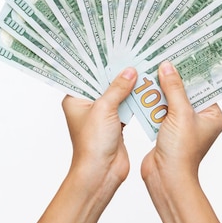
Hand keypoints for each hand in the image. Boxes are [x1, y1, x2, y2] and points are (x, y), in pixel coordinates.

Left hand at [10, 67, 137, 222]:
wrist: (101, 173)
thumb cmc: (93, 144)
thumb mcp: (105, 109)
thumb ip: (118, 88)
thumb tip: (130, 71)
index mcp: (75, 99)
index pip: (86, 74)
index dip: (99, 62)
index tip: (113, 48)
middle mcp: (87, 106)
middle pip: (103, 82)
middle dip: (117, 72)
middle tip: (131, 55)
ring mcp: (102, 115)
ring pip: (116, 94)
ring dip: (128, 85)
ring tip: (142, 66)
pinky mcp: (115, 124)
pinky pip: (125, 106)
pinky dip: (134, 99)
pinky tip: (146, 88)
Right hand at [140, 62, 221, 222]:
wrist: (166, 178)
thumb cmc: (181, 152)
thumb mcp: (180, 113)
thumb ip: (174, 88)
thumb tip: (168, 66)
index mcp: (212, 115)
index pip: (203, 86)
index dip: (192, 71)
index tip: (181, 55)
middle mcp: (200, 119)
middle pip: (186, 91)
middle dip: (173, 78)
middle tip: (163, 59)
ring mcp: (183, 125)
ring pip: (171, 99)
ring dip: (161, 89)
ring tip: (151, 69)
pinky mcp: (168, 130)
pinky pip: (161, 109)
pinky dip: (153, 101)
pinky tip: (144, 89)